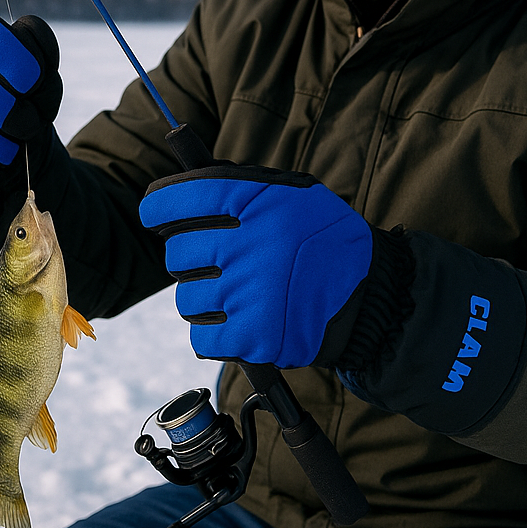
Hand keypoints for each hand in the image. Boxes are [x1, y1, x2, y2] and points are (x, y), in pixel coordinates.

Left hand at [138, 165, 374, 367]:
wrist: (369, 294)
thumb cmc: (321, 238)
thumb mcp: (290, 193)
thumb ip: (237, 189)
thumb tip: (176, 197)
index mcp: (253, 200)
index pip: (176, 200)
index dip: (158, 208)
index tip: (156, 215)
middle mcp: (247, 244)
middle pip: (176, 254)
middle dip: (190, 259)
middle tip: (217, 262)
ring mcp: (249, 293)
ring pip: (186, 299)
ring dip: (204, 298)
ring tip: (237, 294)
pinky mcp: (254, 337)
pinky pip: (202, 338)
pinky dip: (215, 334)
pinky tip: (238, 322)